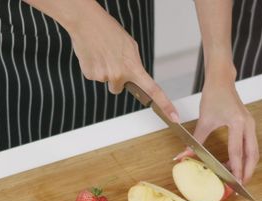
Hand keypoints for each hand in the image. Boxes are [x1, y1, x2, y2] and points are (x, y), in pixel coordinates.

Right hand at [65, 2, 178, 120]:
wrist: (87, 23)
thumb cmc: (110, 31)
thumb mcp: (130, 47)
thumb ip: (134, 65)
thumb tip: (132, 77)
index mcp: (134, 68)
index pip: (154, 90)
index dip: (165, 105)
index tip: (174, 117)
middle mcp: (119, 76)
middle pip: (119, 87)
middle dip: (116, 77)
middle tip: (112, 59)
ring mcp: (104, 77)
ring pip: (107, 81)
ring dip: (105, 71)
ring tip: (102, 54)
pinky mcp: (90, 75)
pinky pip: (95, 76)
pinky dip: (94, 67)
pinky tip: (94, 55)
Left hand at [176, 77, 258, 183]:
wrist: (222, 81)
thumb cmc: (213, 96)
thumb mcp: (204, 120)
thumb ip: (196, 141)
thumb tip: (183, 155)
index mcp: (237, 123)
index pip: (237, 151)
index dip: (235, 168)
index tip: (234, 182)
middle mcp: (248, 125)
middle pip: (252, 155)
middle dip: (247, 171)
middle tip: (241, 186)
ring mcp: (251, 125)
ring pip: (253, 151)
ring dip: (247, 165)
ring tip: (236, 177)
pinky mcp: (249, 125)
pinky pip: (250, 145)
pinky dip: (245, 157)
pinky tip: (233, 163)